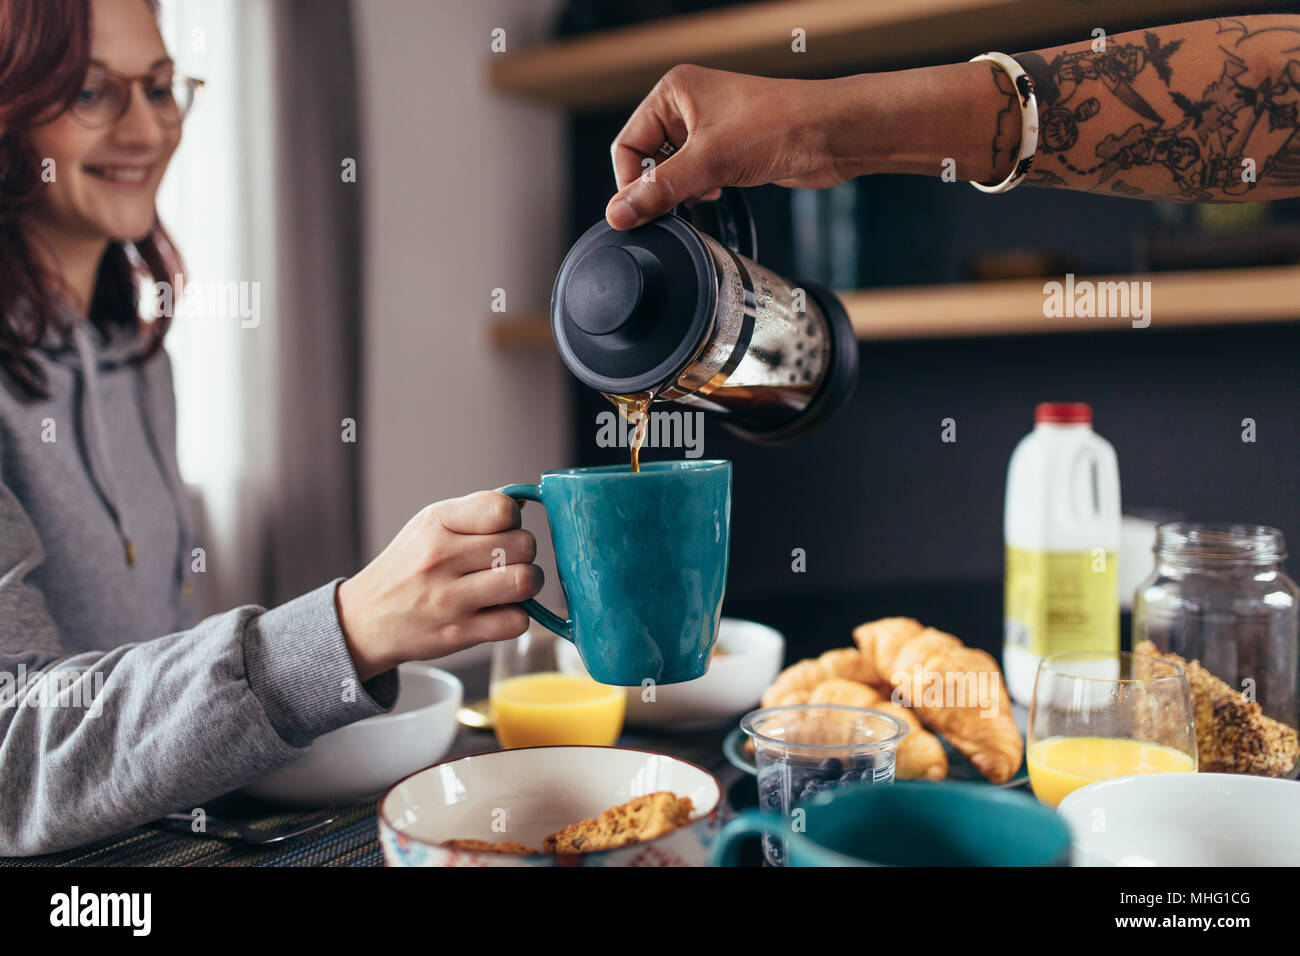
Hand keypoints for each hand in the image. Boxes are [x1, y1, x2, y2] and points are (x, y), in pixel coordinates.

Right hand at [335, 491, 542, 681]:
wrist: (366, 618)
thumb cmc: (409, 565)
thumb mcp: (431, 525)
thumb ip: (477, 510)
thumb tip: (523, 499)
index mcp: (437, 523)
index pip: (502, 509)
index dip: (513, 520)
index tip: (502, 531)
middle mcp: (441, 558)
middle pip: (524, 545)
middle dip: (524, 553)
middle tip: (507, 562)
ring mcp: (450, 598)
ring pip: (525, 581)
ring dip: (527, 584)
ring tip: (510, 585)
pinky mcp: (458, 633)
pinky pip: (517, 621)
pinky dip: (516, 617)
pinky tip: (499, 611)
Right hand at [606, 64, 865, 229]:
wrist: (832, 134)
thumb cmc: (781, 125)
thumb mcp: (710, 162)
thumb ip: (660, 190)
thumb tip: (619, 213)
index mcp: (674, 92)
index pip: (627, 145)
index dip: (631, 183)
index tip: (640, 213)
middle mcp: (687, 106)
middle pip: (647, 160)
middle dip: (661, 187)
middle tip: (675, 205)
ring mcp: (708, 129)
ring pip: (673, 172)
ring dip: (682, 191)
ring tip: (704, 193)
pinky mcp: (727, 150)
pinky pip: (696, 177)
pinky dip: (700, 192)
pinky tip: (716, 193)